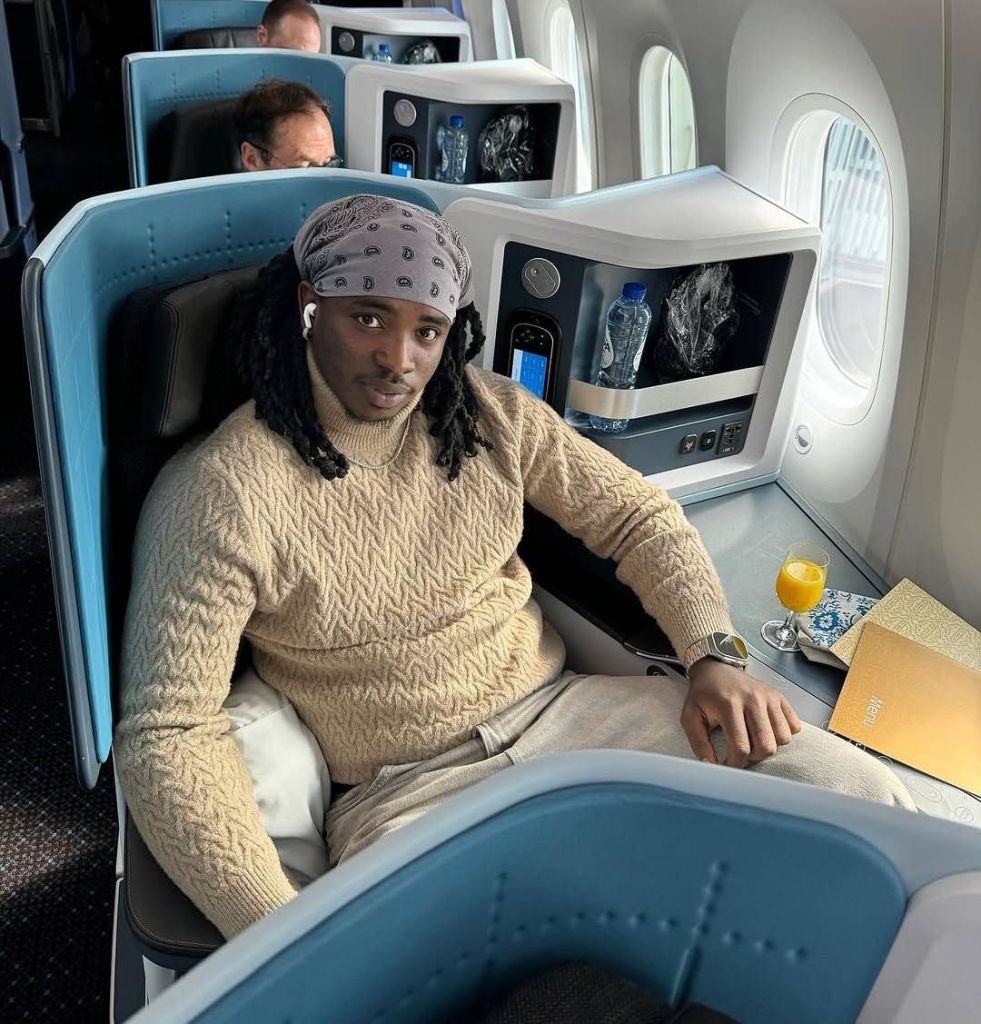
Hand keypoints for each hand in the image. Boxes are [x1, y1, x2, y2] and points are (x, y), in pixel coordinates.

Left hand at [681, 659, 801, 767]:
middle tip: (742, 751)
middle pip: (766, 746)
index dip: (736, 764)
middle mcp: (753, 700)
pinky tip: (767, 730)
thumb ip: (698, 743)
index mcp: (729, 705)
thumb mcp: (690, 716)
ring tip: (754, 740)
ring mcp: (769, 697)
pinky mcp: (779, 697)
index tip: (729, 766)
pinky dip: (783, 733)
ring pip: (783, 738)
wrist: (716, 668)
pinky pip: (794, 726)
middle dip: (754, 757)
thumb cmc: (703, 694)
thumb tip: (711, 766)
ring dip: (769, 746)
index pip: (741, 746)